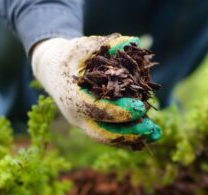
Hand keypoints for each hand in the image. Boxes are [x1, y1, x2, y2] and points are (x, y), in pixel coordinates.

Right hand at [32, 34, 160, 146]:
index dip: (119, 111)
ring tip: (156, 134)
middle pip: (102, 134)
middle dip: (128, 133)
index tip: (141, 107)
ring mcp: (83, 124)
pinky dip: (129, 138)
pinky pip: (110, 136)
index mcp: (72, 97)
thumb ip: (106, 44)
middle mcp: (76, 116)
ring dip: (132, 139)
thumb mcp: (82, 46)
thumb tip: (133, 41)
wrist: (51, 70)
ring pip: (107, 138)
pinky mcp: (91, 126)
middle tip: (151, 128)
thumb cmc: (68, 56)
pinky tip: (149, 135)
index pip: (97, 109)